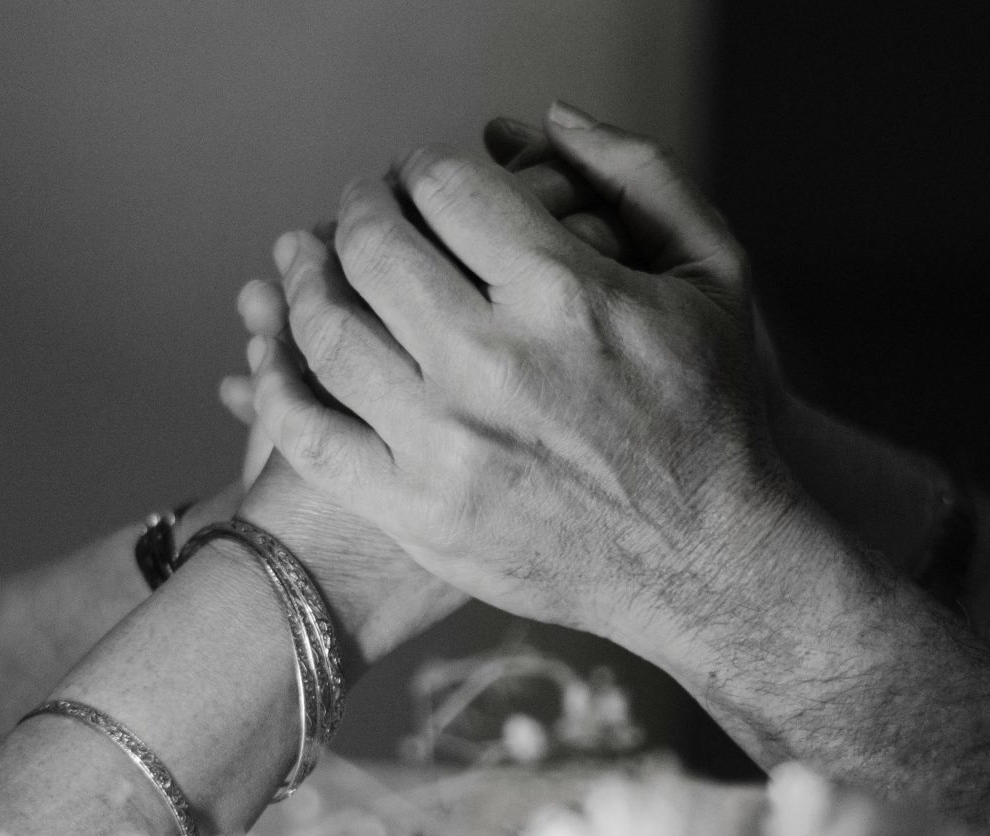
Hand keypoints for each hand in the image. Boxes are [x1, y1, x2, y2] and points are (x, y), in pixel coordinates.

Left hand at [244, 103, 801, 665]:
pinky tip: (274, 354)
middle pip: (372, 248)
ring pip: (327, 333)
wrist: (705, 563)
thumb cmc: (714, 413)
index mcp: (564, 294)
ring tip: (307, 263)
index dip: (417, 167)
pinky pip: (308, 433)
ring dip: (304, 281)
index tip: (416, 178)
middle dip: (357, 210)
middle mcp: (496, 366)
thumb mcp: (715, 274)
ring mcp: (449, 446)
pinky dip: (274, 382)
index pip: (442, 188)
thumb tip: (552, 118)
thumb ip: (640, 178)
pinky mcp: (419, 513)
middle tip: (360, 211)